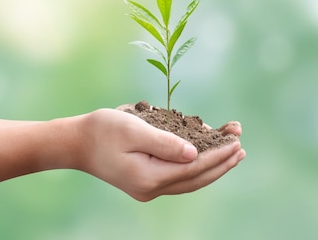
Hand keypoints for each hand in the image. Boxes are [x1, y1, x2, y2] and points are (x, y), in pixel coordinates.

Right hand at [75, 108, 244, 201]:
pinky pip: (179, 177)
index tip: (236, 142)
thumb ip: (164, 143)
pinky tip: (205, 157)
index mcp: (150, 176)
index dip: (218, 154)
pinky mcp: (146, 181)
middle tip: (241, 148)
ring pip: (189, 180)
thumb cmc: (103, 130)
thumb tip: (193, 154)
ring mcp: (148, 188)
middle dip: (221, 163)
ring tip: (232, 154)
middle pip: (196, 178)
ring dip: (212, 167)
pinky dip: (196, 167)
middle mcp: (151, 188)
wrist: (76, 143)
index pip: (194, 167)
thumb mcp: (134, 129)